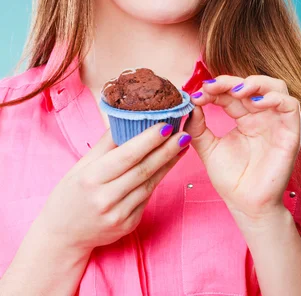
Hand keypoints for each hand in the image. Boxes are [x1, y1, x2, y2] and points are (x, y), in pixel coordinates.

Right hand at [32, 124, 190, 254]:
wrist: (63, 235)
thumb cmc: (72, 193)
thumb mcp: (82, 165)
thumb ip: (106, 144)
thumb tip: (127, 117)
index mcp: (91, 178)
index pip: (126, 156)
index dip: (148, 141)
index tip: (166, 125)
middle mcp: (105, 198)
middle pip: (143, 170)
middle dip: (166, 150)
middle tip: (184, 132)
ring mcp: (118, 215)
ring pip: (149, 184)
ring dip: (168, 163)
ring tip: (182, 145)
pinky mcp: (128, 225)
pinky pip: (146, 198)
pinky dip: (158, 179)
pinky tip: (168, 164)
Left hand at [183, 75, 300, 221]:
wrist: (246, 205)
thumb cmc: (231, 179)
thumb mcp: (208, 148)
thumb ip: (199, 127)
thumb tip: (191, 104)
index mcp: (245, 117)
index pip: (233, 93)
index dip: (216, 88)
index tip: (198, 93)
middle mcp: (263, 116)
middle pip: (253, 85)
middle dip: (232, 81)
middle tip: (212, 87)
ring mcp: (277, 123)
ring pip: (276, 87)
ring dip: (256, 83)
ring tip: (236, 91)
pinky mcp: (290, 133)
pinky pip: (291, 107)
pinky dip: (275, 98)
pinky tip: (255, 103)